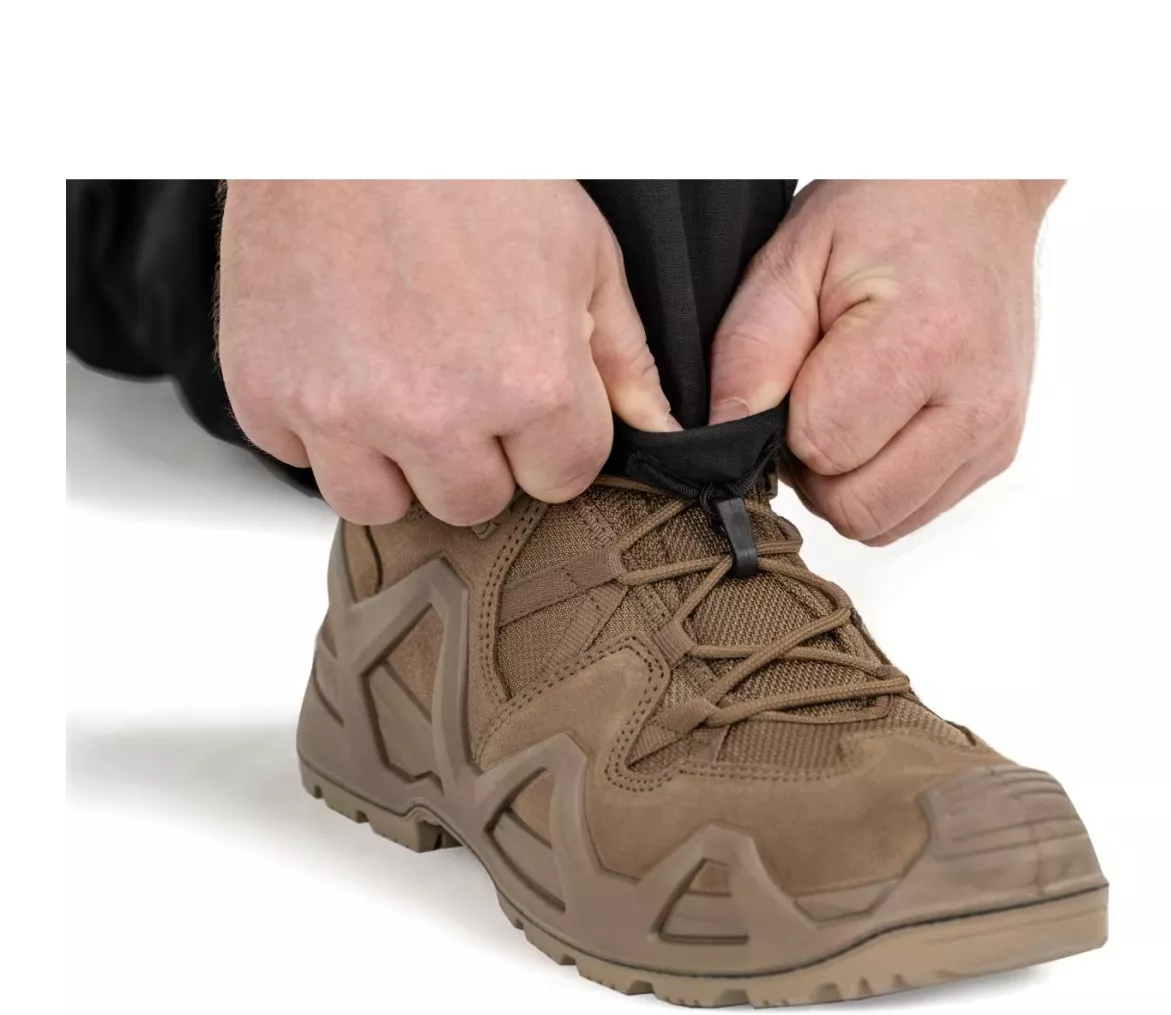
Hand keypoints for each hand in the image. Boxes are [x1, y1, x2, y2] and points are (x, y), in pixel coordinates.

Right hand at [218, 181, 676, 524]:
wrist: (343, 108)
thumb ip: (624, 359)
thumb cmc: (467, 163)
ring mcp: (342, 411)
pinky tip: (339, 365)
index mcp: (529, 383)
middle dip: (478, 456)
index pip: (560, 480)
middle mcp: (434, 413)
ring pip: (380, 504)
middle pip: (473, 503)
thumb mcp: (581, 253)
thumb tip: (659, 427)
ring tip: (398, 387)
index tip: (531, 399)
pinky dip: (320, 430)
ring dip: (396, 464)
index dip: (551, 440)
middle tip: (461, 382)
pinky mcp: (265, 394)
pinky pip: (299, 460)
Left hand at [708, 180, 1060, 543]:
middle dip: (815, 468)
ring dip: (846, 481)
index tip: (796, 373)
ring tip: (850, 404)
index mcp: (926, 342)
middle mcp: (976, 401)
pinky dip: (880, 480)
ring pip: (882, 523)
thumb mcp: (792, 259)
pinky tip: (881, 418)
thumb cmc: (887, 210)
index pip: (822, 448)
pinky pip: (911, 511)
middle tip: (815, 398)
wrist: (978, 194)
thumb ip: (750, 354)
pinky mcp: (997, 452)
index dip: (786, 423)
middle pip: (856, 507)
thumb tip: (722, 438)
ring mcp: (995, 434)